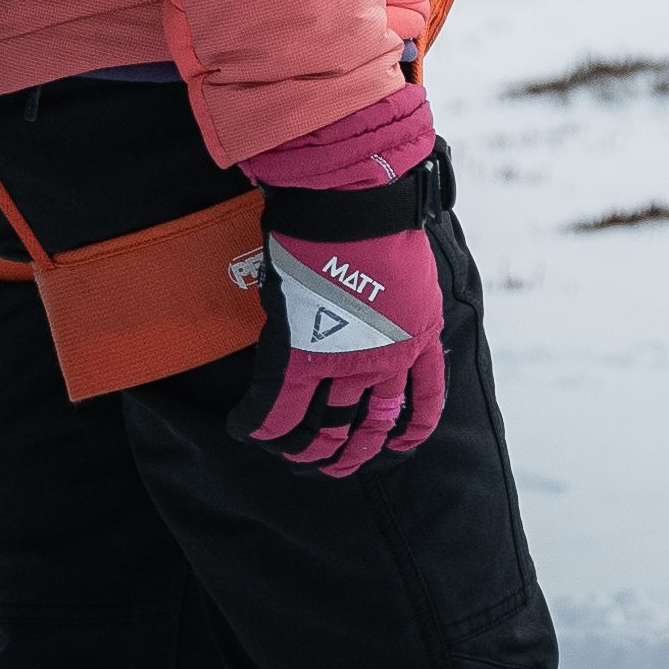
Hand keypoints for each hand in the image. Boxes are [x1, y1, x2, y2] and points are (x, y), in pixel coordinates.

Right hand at [234, 86, 449, 477]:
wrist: (355, 201)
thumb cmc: (381, 220)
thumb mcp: (411, 275)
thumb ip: (398, 308)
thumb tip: (373, 317)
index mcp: (420, 342)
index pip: (422, 408)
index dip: (405, 436)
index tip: (393, 448)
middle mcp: (386, 362)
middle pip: (369, 429)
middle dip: (348, 456)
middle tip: (331, 467)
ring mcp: (341, 361)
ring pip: (325, 428)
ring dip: (304, 449)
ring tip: (290, 458)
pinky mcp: (299, 352)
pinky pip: (279, 406)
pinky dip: (260, 424)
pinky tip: (246, 430)